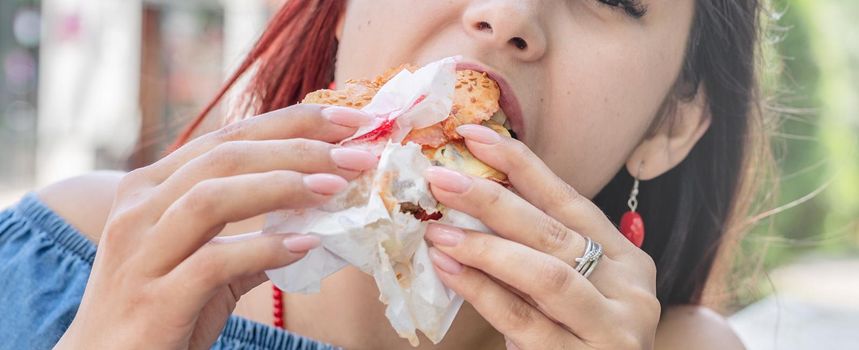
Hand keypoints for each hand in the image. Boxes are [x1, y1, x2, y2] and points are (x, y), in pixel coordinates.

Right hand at [56, 105, 378, 348]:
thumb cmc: (160, 310)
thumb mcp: (208, 263)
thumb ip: (251, 236)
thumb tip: (315, 220)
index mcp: (154, 186)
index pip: (231, 135)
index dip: (294, 122)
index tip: (352, 120)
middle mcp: (141, 207)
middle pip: (226, 155)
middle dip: (299, 147)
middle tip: (359, 154)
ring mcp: (141, 251)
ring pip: (213, 195)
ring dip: (282, 186)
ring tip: (337, 187)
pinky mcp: (153, 298)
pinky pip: (212, 261)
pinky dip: (264, 248)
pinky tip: (305, 245)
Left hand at [423, 124, 660, 349]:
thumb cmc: (575, 343)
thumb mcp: (568, 294)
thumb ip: (540, 254)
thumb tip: (474, 200)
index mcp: (629, 262)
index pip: (571, 201)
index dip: (522, 166)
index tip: (474, 136)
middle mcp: (632, 291)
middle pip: (556, 233)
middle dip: (494, 199)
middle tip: (440, 177)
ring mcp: (615, 330)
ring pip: (547, 275)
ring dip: (486, 247)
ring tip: (437, 227)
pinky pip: (525, 321)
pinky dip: (483, 292)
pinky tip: (449, 271)